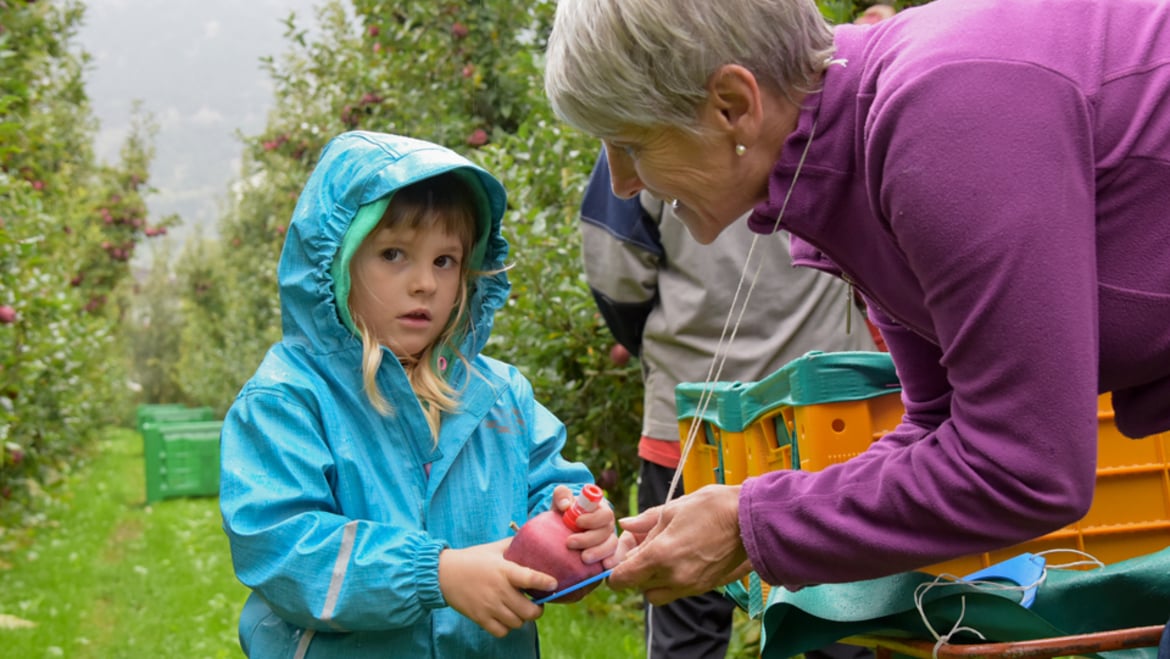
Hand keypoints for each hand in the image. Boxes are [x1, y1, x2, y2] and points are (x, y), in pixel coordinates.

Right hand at [439, 538, 556, 636]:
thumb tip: (532, 538)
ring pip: (517, 623)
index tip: (553, 584)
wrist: (442, 574)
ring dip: (522, 618)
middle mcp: (498, 590)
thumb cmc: (471, 559)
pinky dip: (507, 627)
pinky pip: (501, 631)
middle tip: (537, 604)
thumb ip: (513, 544)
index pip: (530, 578)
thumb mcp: (493, 548)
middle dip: (538, 610)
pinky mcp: (480, 618)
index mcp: (504, 570)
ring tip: (520, 610)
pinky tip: (505, 617)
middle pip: (529, 611)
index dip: (546, 582)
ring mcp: (489, 606)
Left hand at [552, 485, 618, 565]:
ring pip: (611, 546)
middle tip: (570, 542)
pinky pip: (615, 558)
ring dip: (598, 552)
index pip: (605, 514)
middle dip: (589, 539)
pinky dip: (612, 562)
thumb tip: (566, 505)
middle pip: (606, 532)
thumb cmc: (563, 511)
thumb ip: (562, 495)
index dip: (593, 519)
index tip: (577, 522)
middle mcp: (608, 524)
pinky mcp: (608, 554)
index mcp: (600, 509)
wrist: (560, 528)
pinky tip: (604, 566)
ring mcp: (609, 540)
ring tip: (583, 558)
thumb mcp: (560, 500)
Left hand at [606, 484, 750, 604]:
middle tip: (641, 551)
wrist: (750, 519)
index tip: (618, 561)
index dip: (615, 572)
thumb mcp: (672, 509)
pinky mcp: (705, 587)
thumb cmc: (711, 507)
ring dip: (652, 580)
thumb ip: (645, 522)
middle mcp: (673, 577)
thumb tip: (625, 525)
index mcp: (660, 556)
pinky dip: (670, 581)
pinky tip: (679, 559)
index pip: (624, 578)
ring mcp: (691, 586)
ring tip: (661, 556)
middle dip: (635, 573)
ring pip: (657, 594)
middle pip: (639, 587)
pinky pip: (677, 592)